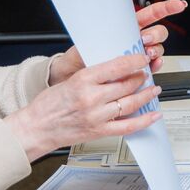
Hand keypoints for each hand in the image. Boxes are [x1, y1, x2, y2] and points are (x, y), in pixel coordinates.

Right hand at [4, 53, 161, 161]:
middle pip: (127, 84)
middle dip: (141, 77)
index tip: (142, 58)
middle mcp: (92, 98)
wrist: (35, 128)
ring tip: (153, 90)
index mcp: (83, 80)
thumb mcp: (69, 80)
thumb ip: (92, 76)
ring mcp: (97, 116)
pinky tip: (153, 115)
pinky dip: (144, 121)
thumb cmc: (47, 105)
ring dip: (146, 95)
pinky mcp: (99, 131)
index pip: (117, 67)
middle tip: (146, 73)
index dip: (134, 61)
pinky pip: (127, 127)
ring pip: (130, 103)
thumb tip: (115, 69)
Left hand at [48, 0, 183, 84]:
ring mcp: (138, 54)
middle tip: (145, 40)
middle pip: (158, 32)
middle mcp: (135, 39)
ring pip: (158, 49)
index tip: (179, 5)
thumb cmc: (81, 55)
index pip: (150, 14)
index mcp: (126, 26)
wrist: (75, 76)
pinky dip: (156, 66)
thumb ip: (103, 33)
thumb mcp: (90, 39)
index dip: (167, 8)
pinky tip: (152, 67)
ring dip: (155, 52)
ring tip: (145, 56)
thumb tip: (110, 28)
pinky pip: (154, 66)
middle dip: (156, 35)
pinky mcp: (138, 70)